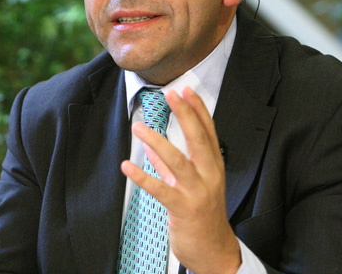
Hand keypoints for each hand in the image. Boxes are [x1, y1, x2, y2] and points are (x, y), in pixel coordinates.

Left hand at [121, 87, 240, 273]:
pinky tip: (127, 166)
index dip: (198, 110)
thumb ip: (172, 166)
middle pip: (199, 139)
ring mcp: (197, 192)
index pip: (209, 132)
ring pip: (178, 161)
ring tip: (139, 127)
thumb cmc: (203, 215)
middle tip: (171, 95)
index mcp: (214, 166)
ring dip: (157, 142)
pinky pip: (160, 189)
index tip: (187, 90)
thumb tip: (152, 150)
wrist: (215, 251)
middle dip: (185, 115)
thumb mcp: (193, 185)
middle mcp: (210, 175)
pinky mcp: (183, 208)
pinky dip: (142, 177)